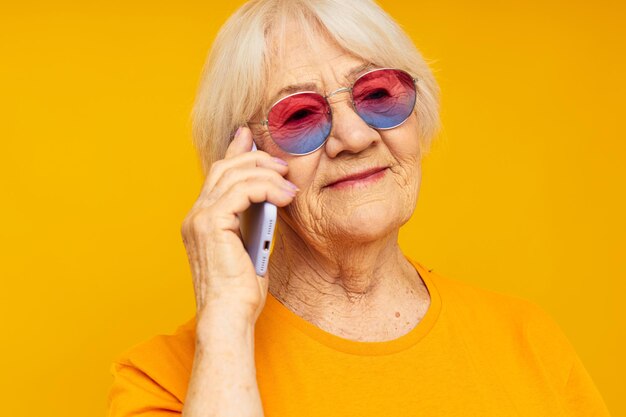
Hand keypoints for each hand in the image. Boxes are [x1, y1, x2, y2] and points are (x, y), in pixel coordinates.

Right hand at [180, 126, 297, 324]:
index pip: (218, 175)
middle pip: (224, 168)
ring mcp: (199, 218)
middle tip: (283, 165)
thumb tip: (267, 198)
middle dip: (256, 159)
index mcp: (201, 219)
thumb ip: (251, 220)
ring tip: (290, 184)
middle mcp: (195, 215)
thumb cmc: (241, 291)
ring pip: (234, 175)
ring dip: (267, 174)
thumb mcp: (249, 246)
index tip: (250, 137)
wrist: (229, 316)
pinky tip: (285, 197)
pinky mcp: (211, 224)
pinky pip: (242, 191)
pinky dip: (266, 188)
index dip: (234, 152)